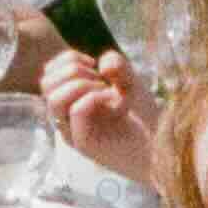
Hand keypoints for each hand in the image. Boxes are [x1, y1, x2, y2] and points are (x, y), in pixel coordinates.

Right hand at [34, 45, 158, 190]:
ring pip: (54, 98)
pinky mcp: (83, 144)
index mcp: (70, 101)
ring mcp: (73, 131)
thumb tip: (101, 64)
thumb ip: (116, 64)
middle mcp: (66, 117)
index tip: (95, 65)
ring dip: (81, 85)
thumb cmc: (144, 116)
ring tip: (108, 92)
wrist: (162, 148)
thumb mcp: (129, 80)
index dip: (68, 59)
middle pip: (46, 83)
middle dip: (73, 70)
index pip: (48, 73)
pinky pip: (77, 110)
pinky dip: (97, 97)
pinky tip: (118, 105)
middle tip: (101, 81)